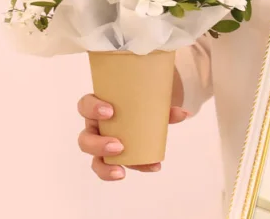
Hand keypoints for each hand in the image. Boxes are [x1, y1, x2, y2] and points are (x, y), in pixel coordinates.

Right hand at [76, 93, 190, 180]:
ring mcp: (102, 144)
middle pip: (85, 140)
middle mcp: (96, 127)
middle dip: (98, 146)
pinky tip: (152, 167)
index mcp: (98, 107)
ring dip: (106, 167)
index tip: (110, 112)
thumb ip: (165, 106)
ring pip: (95, 160)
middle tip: (118, 146)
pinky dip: (133, 169)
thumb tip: (184, 114)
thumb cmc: (140, 100)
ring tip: (121, 171)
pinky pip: (114, 168)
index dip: (93, 109)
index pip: (85, 105)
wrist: (147, 107)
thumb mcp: (150, 98)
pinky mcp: (113, 157)